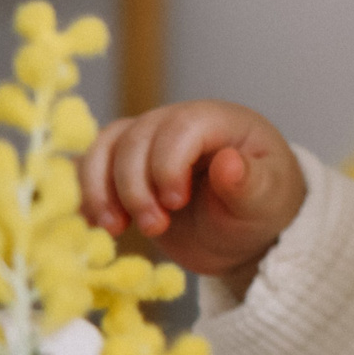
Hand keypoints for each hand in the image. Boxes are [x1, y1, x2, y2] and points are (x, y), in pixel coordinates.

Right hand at [79, 101, 306, 284]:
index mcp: (220, 121)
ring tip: (116, 228)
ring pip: (105, 148)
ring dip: (101, 190)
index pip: (180, 127)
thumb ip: (250, 183)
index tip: (176, 203)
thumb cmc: (262, 208)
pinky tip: (95, 223)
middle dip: (136, 187)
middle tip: (155, 226)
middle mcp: (179, 122)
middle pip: (136, 139)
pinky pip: (91, 167)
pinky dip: (86, 194)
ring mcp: (149, 142)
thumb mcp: (266, 201)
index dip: (168, 164)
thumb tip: (228, 163)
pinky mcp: (126, 167)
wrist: (243, 233)